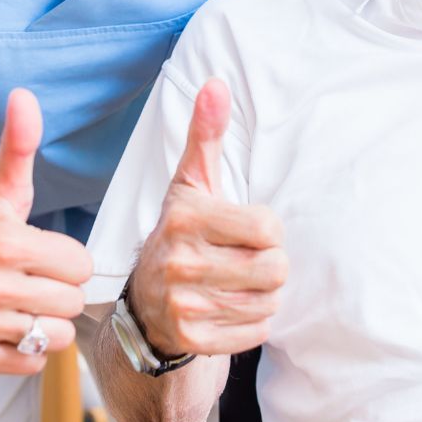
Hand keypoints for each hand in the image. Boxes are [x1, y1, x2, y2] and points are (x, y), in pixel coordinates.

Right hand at [0, 88, 92, 372]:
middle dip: (60, 290)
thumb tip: (24, 95)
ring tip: (23, 302)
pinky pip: (30, 364)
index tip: (45, 252)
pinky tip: (9, 324)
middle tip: (34, 277)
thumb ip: (20, 143)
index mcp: (7, 241)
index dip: (68, 259)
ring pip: (56, 336)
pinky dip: (27, 349)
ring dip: (46, 321)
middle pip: (73, 302)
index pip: (81, 266)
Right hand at [128, 78, 286, 357]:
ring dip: (263, 294)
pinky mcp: (192, 339)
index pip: (269, 227)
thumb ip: (206, 134)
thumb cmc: (181, 232)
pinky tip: (228, 307)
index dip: (268, 230)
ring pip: (269, 302)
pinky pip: (256, 332)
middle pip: (276, 269)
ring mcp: (184, 304)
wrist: (145, 303)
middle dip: (271, 264)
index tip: (247, 230)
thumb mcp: (191, 183)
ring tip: (237, 282)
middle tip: (248, 259)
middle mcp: (181, 261)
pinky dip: (252, 323)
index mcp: (187, 217)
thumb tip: (216, 83)